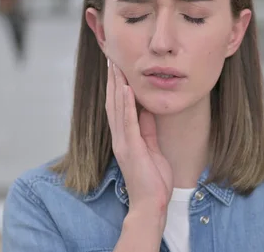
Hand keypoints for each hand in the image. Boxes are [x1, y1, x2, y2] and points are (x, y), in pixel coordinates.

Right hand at [105, 60, 172, 223]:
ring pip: (116, 108)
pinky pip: (128, 122)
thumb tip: (147, 110)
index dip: (116, 86)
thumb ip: (147, 129)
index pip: (117, 107)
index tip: (116, 68)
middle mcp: (119, 138)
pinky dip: (126, 104)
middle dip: (112, 80)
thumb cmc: (153, 180)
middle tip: (111, 59)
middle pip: (112, 103)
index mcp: (124, 138)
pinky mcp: (132, 148)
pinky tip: (126, 89)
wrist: (151, 204)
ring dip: (116, 86)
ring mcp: (123, 143)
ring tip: (115, 66)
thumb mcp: (152, 148)